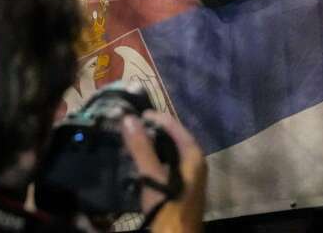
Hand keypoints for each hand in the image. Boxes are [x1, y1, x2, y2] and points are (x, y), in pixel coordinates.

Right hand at [122, 111, 205, 231]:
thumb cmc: (168, 207)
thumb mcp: (152, 176)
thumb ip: (141, 148)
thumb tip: (128, 119)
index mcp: (193, 155)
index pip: (174, 126)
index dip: (155, 118)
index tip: (133, 114)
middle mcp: (194, 162)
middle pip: (172, 138)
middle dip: (151, 131)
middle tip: (128, 127)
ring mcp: (189, 176)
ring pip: (169, 152)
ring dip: (151, 146)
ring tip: (129, 142)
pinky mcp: (181, 187)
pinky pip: (167, 165)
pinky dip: (153, 160)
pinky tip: (138, 163)